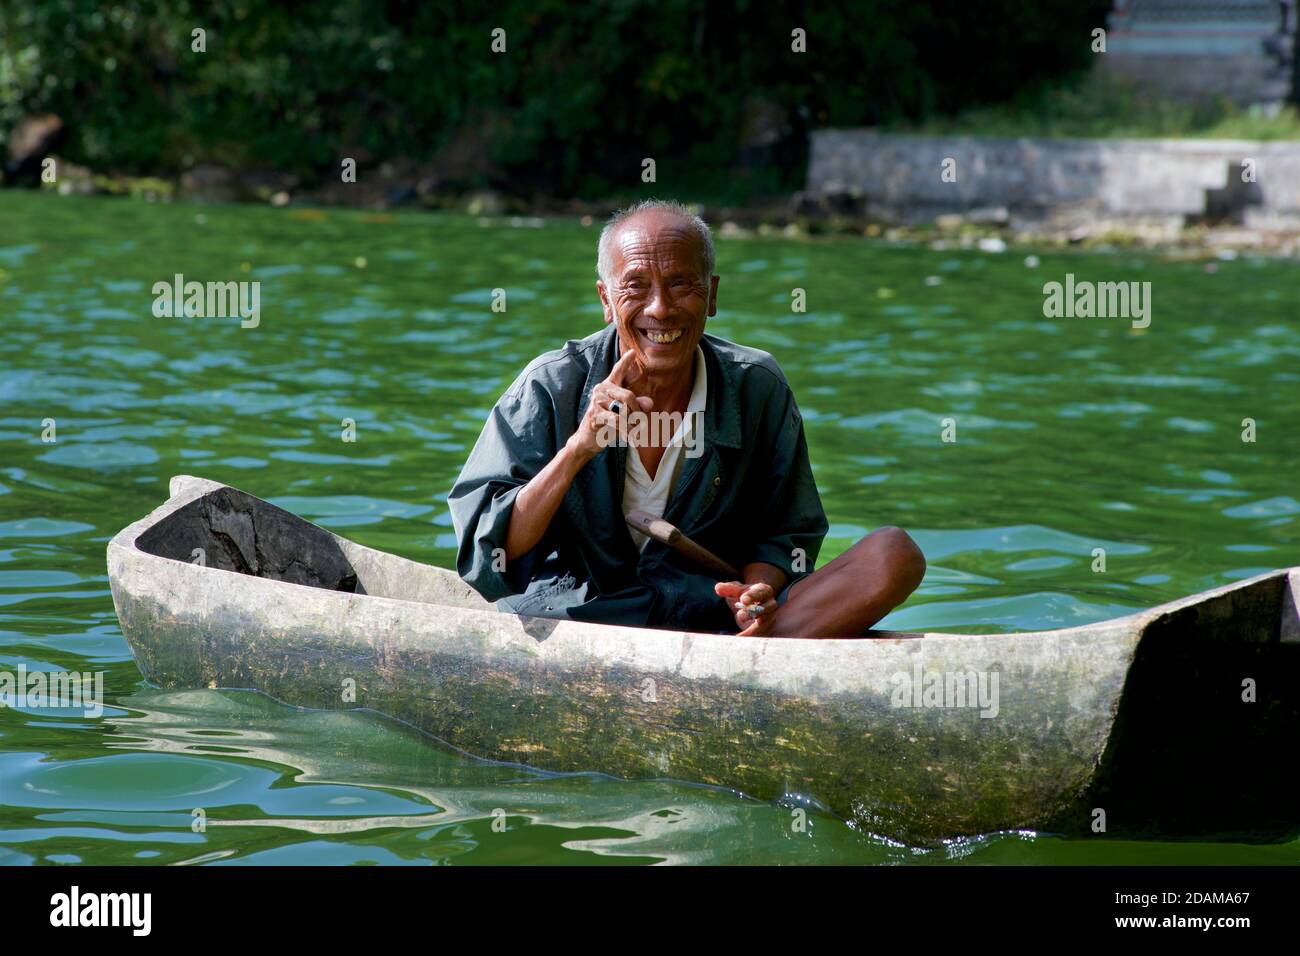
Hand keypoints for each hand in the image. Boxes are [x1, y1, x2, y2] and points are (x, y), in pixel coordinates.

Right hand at [566, 348, 652, 463]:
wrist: (587, 439)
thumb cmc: (607, 424)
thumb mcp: (625, 414)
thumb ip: (637, 406)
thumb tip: (650, 403)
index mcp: (608, 386)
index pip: (618, 370)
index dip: (626, 361)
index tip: (633, 352)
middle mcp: (601, 390)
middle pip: (628, 396)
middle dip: (637, 411)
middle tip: (640, 422)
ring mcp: (597, 402)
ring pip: (623, 411)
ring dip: (631, 424)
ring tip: (632, 431)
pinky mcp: (595, 415)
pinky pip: (617, 421)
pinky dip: (626, 431)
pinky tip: (631, 438)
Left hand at [714, 580, 777, 636]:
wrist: (754, 609)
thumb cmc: (746, 597)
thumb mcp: (737, 591)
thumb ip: (728, 588)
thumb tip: (718, 588)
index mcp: (763, 591)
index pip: (760, 592)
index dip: (752, 596)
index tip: (743, 600)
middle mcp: (770, 605)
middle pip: (764, 608)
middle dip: (752, 612)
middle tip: (740, 615)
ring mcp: (769, 619)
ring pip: (763, 624)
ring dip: (752, 628)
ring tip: (740, 634)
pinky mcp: (766, 631)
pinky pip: (758, 635)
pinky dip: (748, 638)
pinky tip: (738, 640)